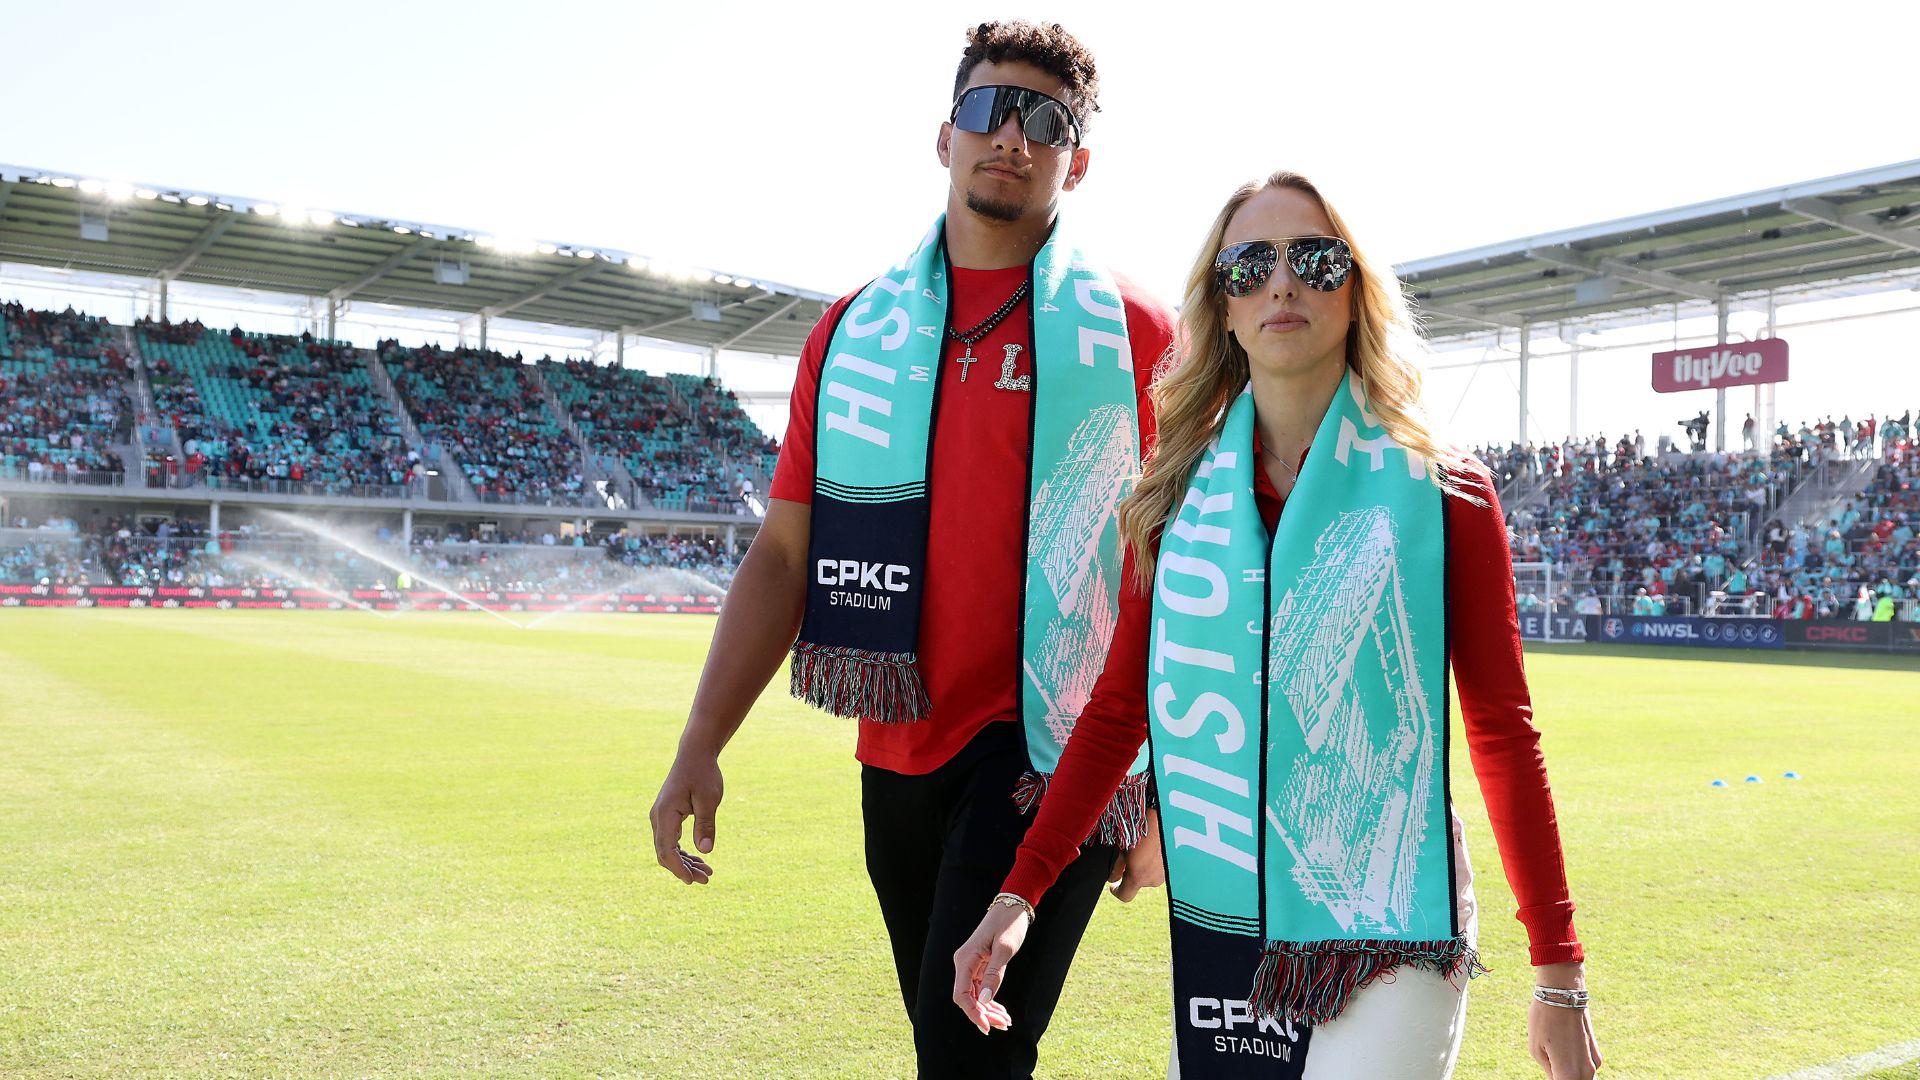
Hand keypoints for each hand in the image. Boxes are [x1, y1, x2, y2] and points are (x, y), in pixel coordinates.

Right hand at [649, 751, 722, 884]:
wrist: (695, 754)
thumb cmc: (703, 773)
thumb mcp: (709, 799)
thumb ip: (706, 824)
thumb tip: (706, 851)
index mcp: (665, 813)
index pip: (667, 849)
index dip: (678, 868)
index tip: (692, 881)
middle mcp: (658, 818)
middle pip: (665, 853)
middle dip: (684, 869)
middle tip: (707, 879)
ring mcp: (660, 818)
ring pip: (668, 849)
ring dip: (685, 862)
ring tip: (707, 872)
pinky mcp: (667, 817)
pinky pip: (671, 841)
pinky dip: (683, 852)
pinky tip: (699, 859)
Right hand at [951, 902, 1029, 1034]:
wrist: (1012, 906)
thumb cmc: (1009, 924)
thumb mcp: (1005, 949)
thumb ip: (994, 974)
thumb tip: (984, 1000)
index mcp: (965, 959)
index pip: (961, 995)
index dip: (972, 1013)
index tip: (987, 1026)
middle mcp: (964, 963)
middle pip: (968, 998)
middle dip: (985, 1014)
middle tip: (1004, 1025)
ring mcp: (971, 965)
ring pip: (975, 996)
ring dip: (989, 1010)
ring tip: (1006, 1021)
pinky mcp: (980, 966)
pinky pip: (982, 989)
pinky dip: (991, 1001)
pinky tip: (1002, 1011)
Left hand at [1107, 807, 1164, 901]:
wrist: (1165, 816)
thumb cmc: (1142, 828)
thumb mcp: (1124, 846)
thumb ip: (1118, 866)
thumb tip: (1113, 877)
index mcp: (1138, 877)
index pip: (1124, 896)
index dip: (1117, 891)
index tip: (1113, 884)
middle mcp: (1153, 880)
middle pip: (1138, 883)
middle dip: (1132, 872)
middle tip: (1130, 854)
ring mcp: (1165, 874)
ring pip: (1151, 875)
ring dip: (1145, 866)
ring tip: (1144, 846)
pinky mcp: (1174, 866)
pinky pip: (1162, 868)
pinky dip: (1156, 861)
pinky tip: (1155, 846)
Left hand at [1529, 963, 1600, 1079]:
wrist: (1564, 993)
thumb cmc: (1544, 1020)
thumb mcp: (1536, 1050)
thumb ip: (1549, 1072)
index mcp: (1568, 1075)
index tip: (1553, 1076)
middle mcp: (1586, 1072)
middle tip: (1554, 1067)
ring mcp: (1594, 1063)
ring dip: (1571, 1076)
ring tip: (1557, 1055)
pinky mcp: (1597, 1053)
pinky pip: (1587, 1069)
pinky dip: (1577, 1068)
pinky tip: (1565, 1053)